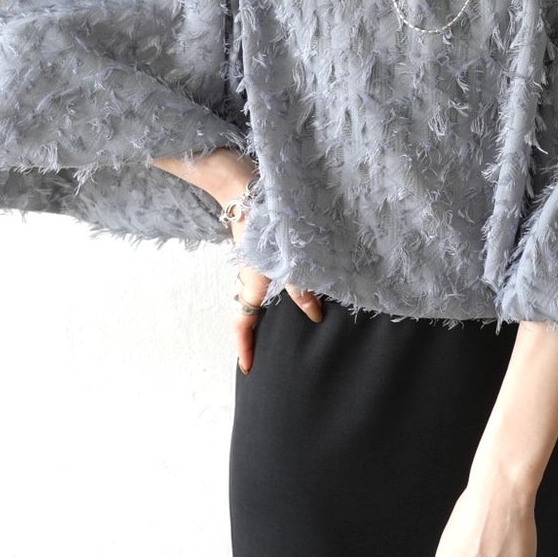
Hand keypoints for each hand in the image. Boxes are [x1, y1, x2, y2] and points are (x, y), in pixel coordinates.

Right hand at [230, 211, 322, 375]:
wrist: (245, 188)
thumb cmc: (264, 225)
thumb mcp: (287, 260)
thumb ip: (302, 289)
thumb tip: (315, 316)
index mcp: (250, 284)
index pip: (242, 323)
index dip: (244, 347)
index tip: (247, 369)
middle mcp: (246, 276)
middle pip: (247, 310)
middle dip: (254, 331)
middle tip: (265, 349)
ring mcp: (250, 262)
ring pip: (254, 292)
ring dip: (263, 308)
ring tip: (280, 321)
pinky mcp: (257, 248)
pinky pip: (261, 276)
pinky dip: (270, 288)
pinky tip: (288, 285)